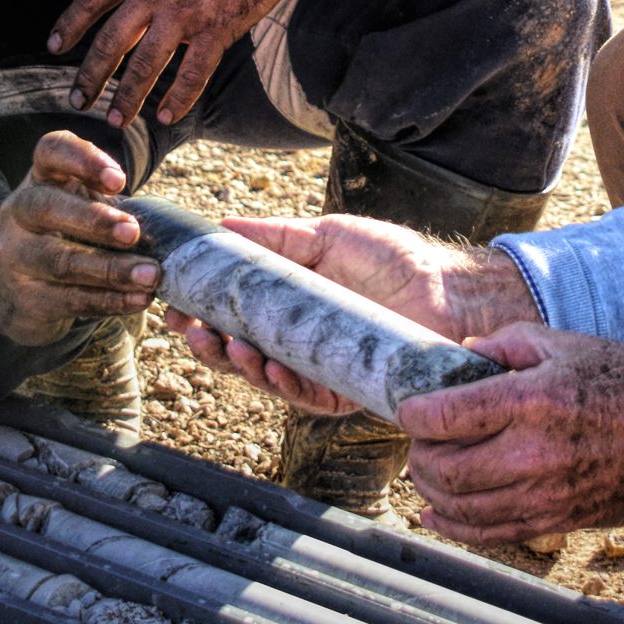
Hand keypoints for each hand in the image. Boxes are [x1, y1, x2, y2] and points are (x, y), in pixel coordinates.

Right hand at [0, 131, 160, 344]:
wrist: (9, 288)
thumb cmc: (65, 235)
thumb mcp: (81, 208)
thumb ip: (115, 207)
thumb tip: (174, 231)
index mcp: (41, 178)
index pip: (50, 151)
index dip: (82, 159)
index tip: (119, 180)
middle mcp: (19, 213)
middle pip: (46, 207)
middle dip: (93, 220)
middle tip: (133, 232)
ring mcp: (15, 257)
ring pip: (60, 261)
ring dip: (111, 269)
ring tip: (150, 274)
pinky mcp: (24, 299)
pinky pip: (69, 300)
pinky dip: (109, 301)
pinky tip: (138, 299)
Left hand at [47, 0, 297, 127]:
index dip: (70, 26)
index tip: (55, 47)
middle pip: (111, 41)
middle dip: (90, 75)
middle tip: (77, 99)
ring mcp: (185, 12)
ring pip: (145, 65)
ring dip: (127, 96)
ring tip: (116, 119)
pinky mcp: (217, 29)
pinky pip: (193, 73)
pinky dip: (179, 97)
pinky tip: (167, 114)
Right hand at [161, 212, 538, 413]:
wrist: (447, 289)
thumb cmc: (393, 259)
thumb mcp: (328, 236)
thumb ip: (276, 238)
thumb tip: (220, 226)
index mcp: (291, 303)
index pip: (234, 316)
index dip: (202, 315)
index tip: (176, 307)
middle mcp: (299, 339)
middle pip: (240, 352)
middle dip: (210, 346)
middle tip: (192, 333)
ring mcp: (320, 367)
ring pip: (266, 378)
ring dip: (239, 366)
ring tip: (227, 347)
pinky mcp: (345, 392)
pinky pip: (305, 396)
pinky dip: (283, 385)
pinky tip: (271, 366)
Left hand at [397, 324, 623, 547]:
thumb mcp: (565, 343)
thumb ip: (507, 342)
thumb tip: (462, 352)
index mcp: (530, 400)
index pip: (444, 416)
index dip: (413, 414)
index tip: (410, 408)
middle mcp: (530, 453)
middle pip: (444, 468)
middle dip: (418, 454)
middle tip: (420, 440)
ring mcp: (543, 495)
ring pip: (460, 507)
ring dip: (430, 490)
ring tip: (427, 471)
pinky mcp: (555, 521)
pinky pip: (488, 535)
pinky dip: (453, 527)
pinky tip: (436, 514)